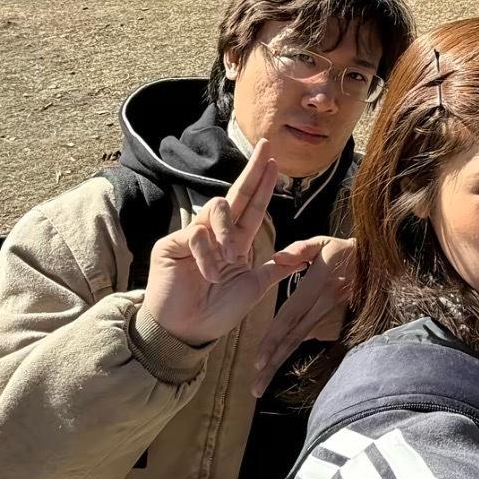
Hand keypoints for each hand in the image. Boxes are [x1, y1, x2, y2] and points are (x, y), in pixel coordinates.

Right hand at [140, 140, 316, 349]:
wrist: (188, 331)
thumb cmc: (218, 312)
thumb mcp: (255, 287)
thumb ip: (277, 268)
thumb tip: (306, 255)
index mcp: (235, 243)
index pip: (252, 208)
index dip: (263, 186)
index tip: (275, 163)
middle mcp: (215, 235)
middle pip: (235, 194)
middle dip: (252, 170)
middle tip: (266, 147)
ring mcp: (193, 237)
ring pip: (217, 210)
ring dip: (226, 236)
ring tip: (226, 264)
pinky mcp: (172, 243)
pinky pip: (196, 234)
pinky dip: (206, 255)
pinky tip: (205, 272)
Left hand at [251, 236, 354, 397]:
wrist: (376, 261)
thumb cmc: (344, 250)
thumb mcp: (324, 242)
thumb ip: (300, 249)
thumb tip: (278, 258)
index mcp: (319, 286)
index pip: (291, 316)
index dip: (274, 339)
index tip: (258, 362)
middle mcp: (323, 305)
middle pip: (293, 337)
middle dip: (273, 363)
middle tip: (255, 388)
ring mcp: (329, 314)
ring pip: (300, 340)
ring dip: (279, 362)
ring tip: (260, 385)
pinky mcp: (331, 318)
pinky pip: (308, 334)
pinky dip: (290, 348)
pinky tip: (275, 362)